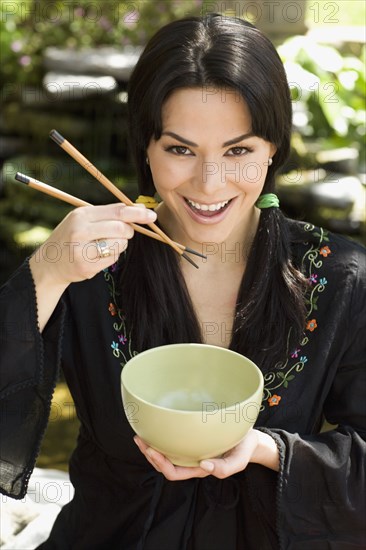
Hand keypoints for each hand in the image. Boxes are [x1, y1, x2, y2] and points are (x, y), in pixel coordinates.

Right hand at [31, 204, 156, 285]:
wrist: (50, 263)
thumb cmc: (73, 237)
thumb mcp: (85, 219)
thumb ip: (110, 214)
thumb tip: (140, 208)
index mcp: (82, 214)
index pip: (117, 211)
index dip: (137, 213)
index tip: (152, 216)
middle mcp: (80, 230)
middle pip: (121, 228)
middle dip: (129, 231)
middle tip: (125, 233)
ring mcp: (82, 249)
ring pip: (119, 244)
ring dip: (121, 245)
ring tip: (107, 244)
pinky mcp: (86, 266)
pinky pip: (113, 259)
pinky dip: (113, 256)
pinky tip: (100, 256)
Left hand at [134, 429, 278, 480]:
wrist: (252, 438)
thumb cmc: (244, 449)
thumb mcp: (239, 461)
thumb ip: (224, 469)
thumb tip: (203, 466)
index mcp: (200, 468)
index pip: (174, 472)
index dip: (159, 463)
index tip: (150, 449)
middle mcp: (192, 460)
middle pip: (165, 464)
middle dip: (149, 454)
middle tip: (139, 439)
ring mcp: (192, 449)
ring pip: (166, 453)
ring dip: (152, 446)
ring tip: (141, 434)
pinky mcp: (194, 437)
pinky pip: (173, 441)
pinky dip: (162, 436)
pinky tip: (157, 427)